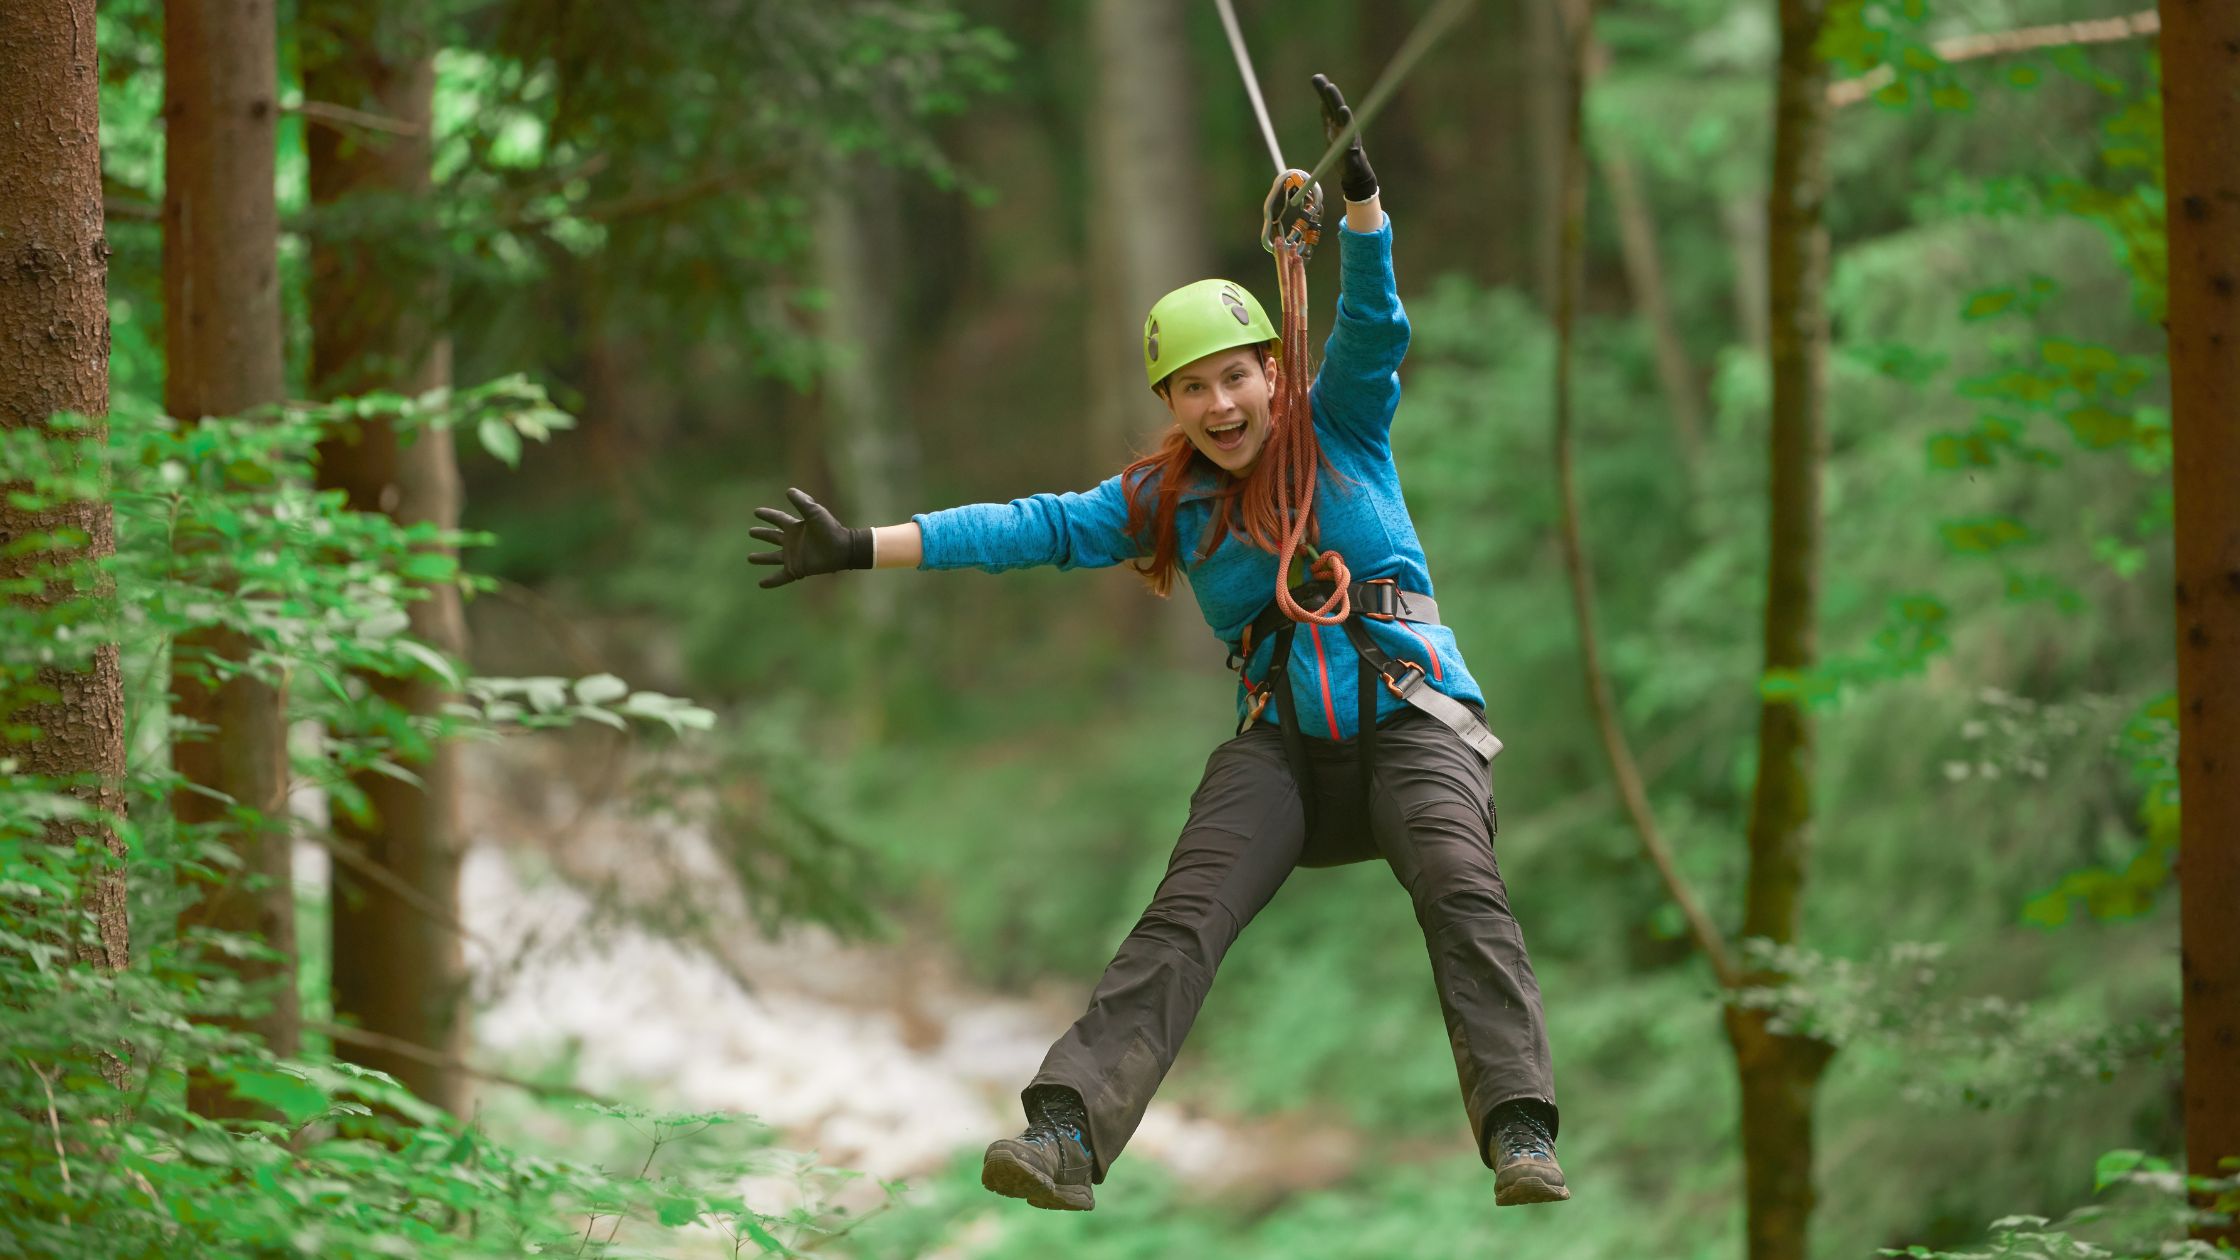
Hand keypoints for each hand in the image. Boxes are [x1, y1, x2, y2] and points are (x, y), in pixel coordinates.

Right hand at [747, 487, 873, 588]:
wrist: (841, 549)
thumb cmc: (829, 529)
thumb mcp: (814, 512)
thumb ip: (802, 502)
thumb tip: (788, 490)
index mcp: (795, 527)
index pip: (777, 519)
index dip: (767, 515)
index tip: (756, 512)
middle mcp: (792, 541)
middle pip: (772, 537)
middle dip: (762, 534)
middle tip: (750, 531)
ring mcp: (793, 556)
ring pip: (772, 557)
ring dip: (762, 558)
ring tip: (749, 558)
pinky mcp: (796, 569)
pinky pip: (780, 577)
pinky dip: (771, 581)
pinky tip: (761, 584)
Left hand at [1311, 73, 1377, 203]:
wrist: (1355, 170)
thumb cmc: (1342, 147)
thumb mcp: (1331, 129)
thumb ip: (1327, 114)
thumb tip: (1322, 99)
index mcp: (1337, 122)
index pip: (1329, 103)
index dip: (1323, 91)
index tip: (1317, 77)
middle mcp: (1345, 128)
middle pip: (1338, 110)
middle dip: (1334, 98)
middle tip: (1329, 86)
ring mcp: (1351, 141)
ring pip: (1348, 128)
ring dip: (1345, 119)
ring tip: (1342, 109)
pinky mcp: (1353, 156)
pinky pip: (1352, 151)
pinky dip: (1351, 148)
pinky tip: (1352, 146)